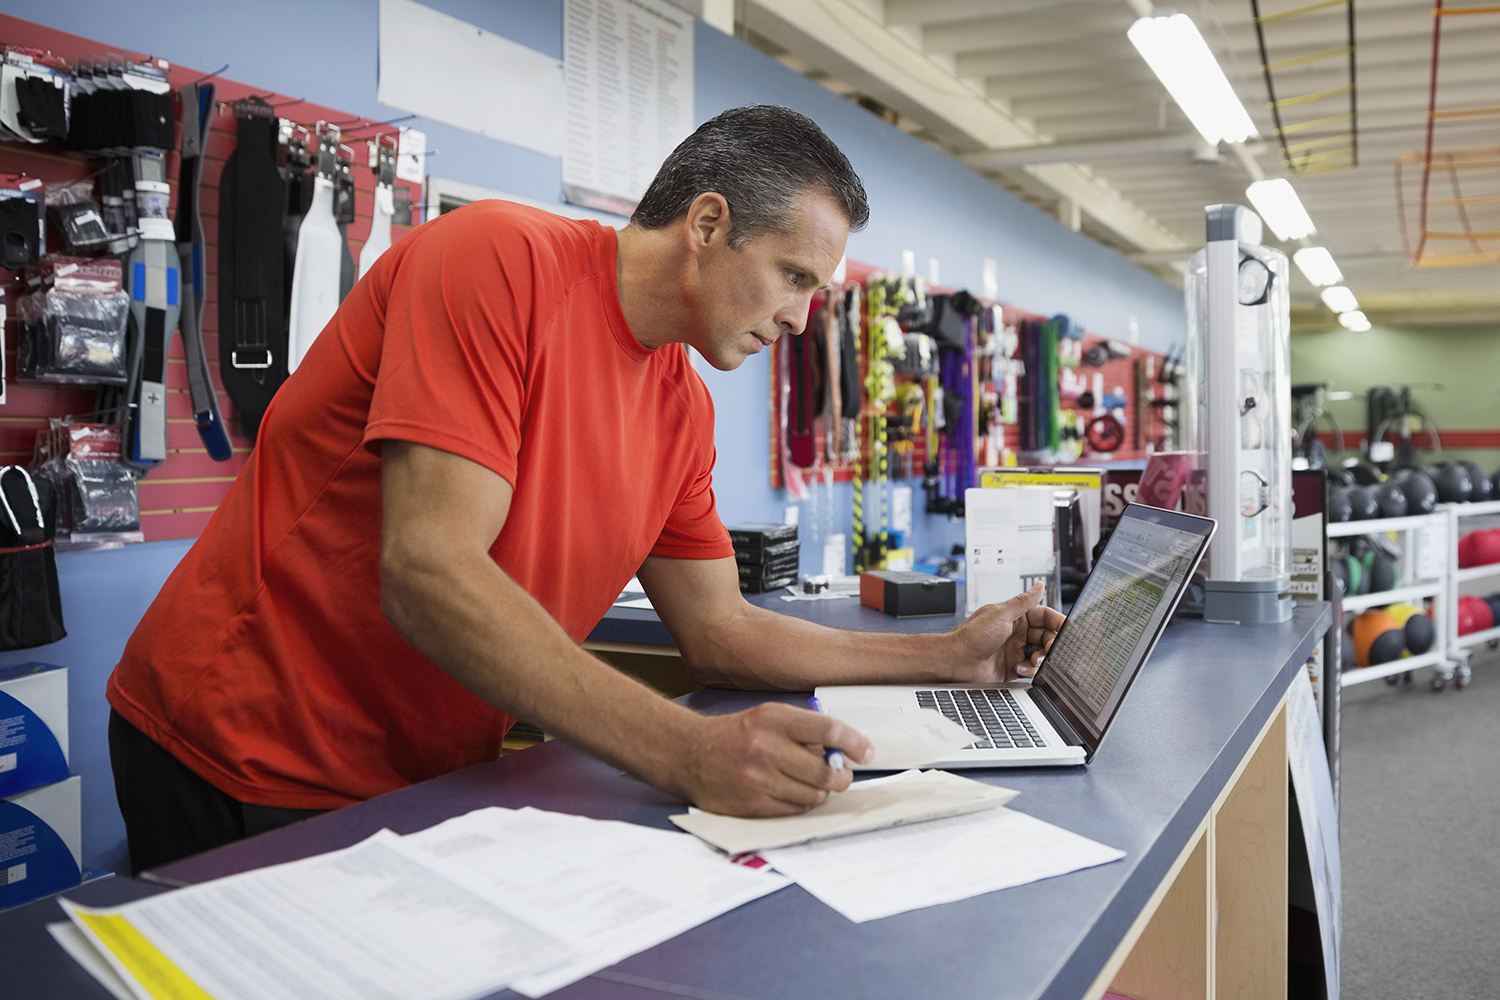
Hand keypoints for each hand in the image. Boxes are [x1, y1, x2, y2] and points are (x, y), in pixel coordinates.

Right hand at [674, 702, 873, 816]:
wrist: (688, 754)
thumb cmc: (733, 735)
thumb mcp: (767, 717)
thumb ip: (803, 730)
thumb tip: (842, 750)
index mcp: (774, 719)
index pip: (829, 730)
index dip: (855, 743)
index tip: (867, 752)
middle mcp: (766, 748)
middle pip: (827, 771)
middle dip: (841, 776)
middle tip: (840, 774)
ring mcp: (759, 780)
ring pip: (814, 795)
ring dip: (820, 791)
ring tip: (810, 782)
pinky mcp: (752, 805)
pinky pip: (795, 810)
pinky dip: (800, 804)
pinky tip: (791, 793)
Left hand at [947, 583, 1066, 683]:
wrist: (956, 661)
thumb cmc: (972, 636)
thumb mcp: (1001, 614)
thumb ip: (1023, 601)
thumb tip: (1039, 586)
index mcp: (1015, 616)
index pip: (1045, 616)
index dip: (1058, 622)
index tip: (1068, 629)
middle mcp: (1017, 632)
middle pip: (1047, 636)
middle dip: (1051, 644)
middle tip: (1047, 650)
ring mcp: (1015, 650)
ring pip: (1042, 654)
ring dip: (1041, 659)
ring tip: (1032, 660)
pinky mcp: (1013, 667)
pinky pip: (1032, 669)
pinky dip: (1031, 670)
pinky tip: (1019, 669)